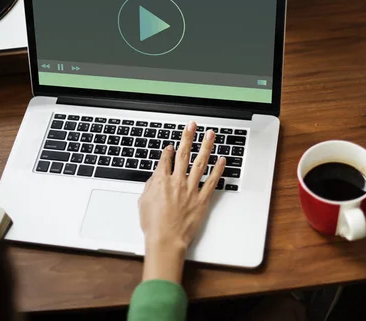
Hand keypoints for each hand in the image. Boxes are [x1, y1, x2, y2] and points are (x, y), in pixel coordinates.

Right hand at [138, 121, 225, 282]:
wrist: (166, 240)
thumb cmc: (153, 224)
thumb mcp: (143, 201)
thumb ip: (150, 185)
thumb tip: (156, 175)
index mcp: (161, 181)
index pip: (165, 159)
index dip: (168, 151)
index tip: (170, 146)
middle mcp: (177, 181)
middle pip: (183, 154)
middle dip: (188, 137)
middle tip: (192, 125)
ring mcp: (190, 189)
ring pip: (200, 163)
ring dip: (206, 146)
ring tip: (210, 135)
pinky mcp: (201, 199)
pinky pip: (212, 181)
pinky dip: (218, 169)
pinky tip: (222, 159)